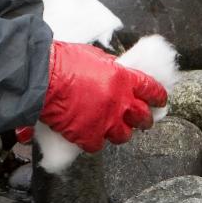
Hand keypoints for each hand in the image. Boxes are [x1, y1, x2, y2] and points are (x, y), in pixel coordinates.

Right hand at [38, 42, 167, 152]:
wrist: (42, 77)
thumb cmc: (63, 61)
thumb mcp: (95, 57)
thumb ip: (110, 70)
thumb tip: (115, 74)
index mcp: (123, 79)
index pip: (151, 90)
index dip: (158, 97)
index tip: (160, 101)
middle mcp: (119, 102)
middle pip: (142, 118)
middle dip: (144, 121)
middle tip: (142, 122)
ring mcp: (105, 121)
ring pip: (123, 136)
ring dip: (119, 133)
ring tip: (113, 130)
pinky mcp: (88, 136)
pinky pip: (97, 145)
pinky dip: (92, 141)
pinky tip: (86, 135)